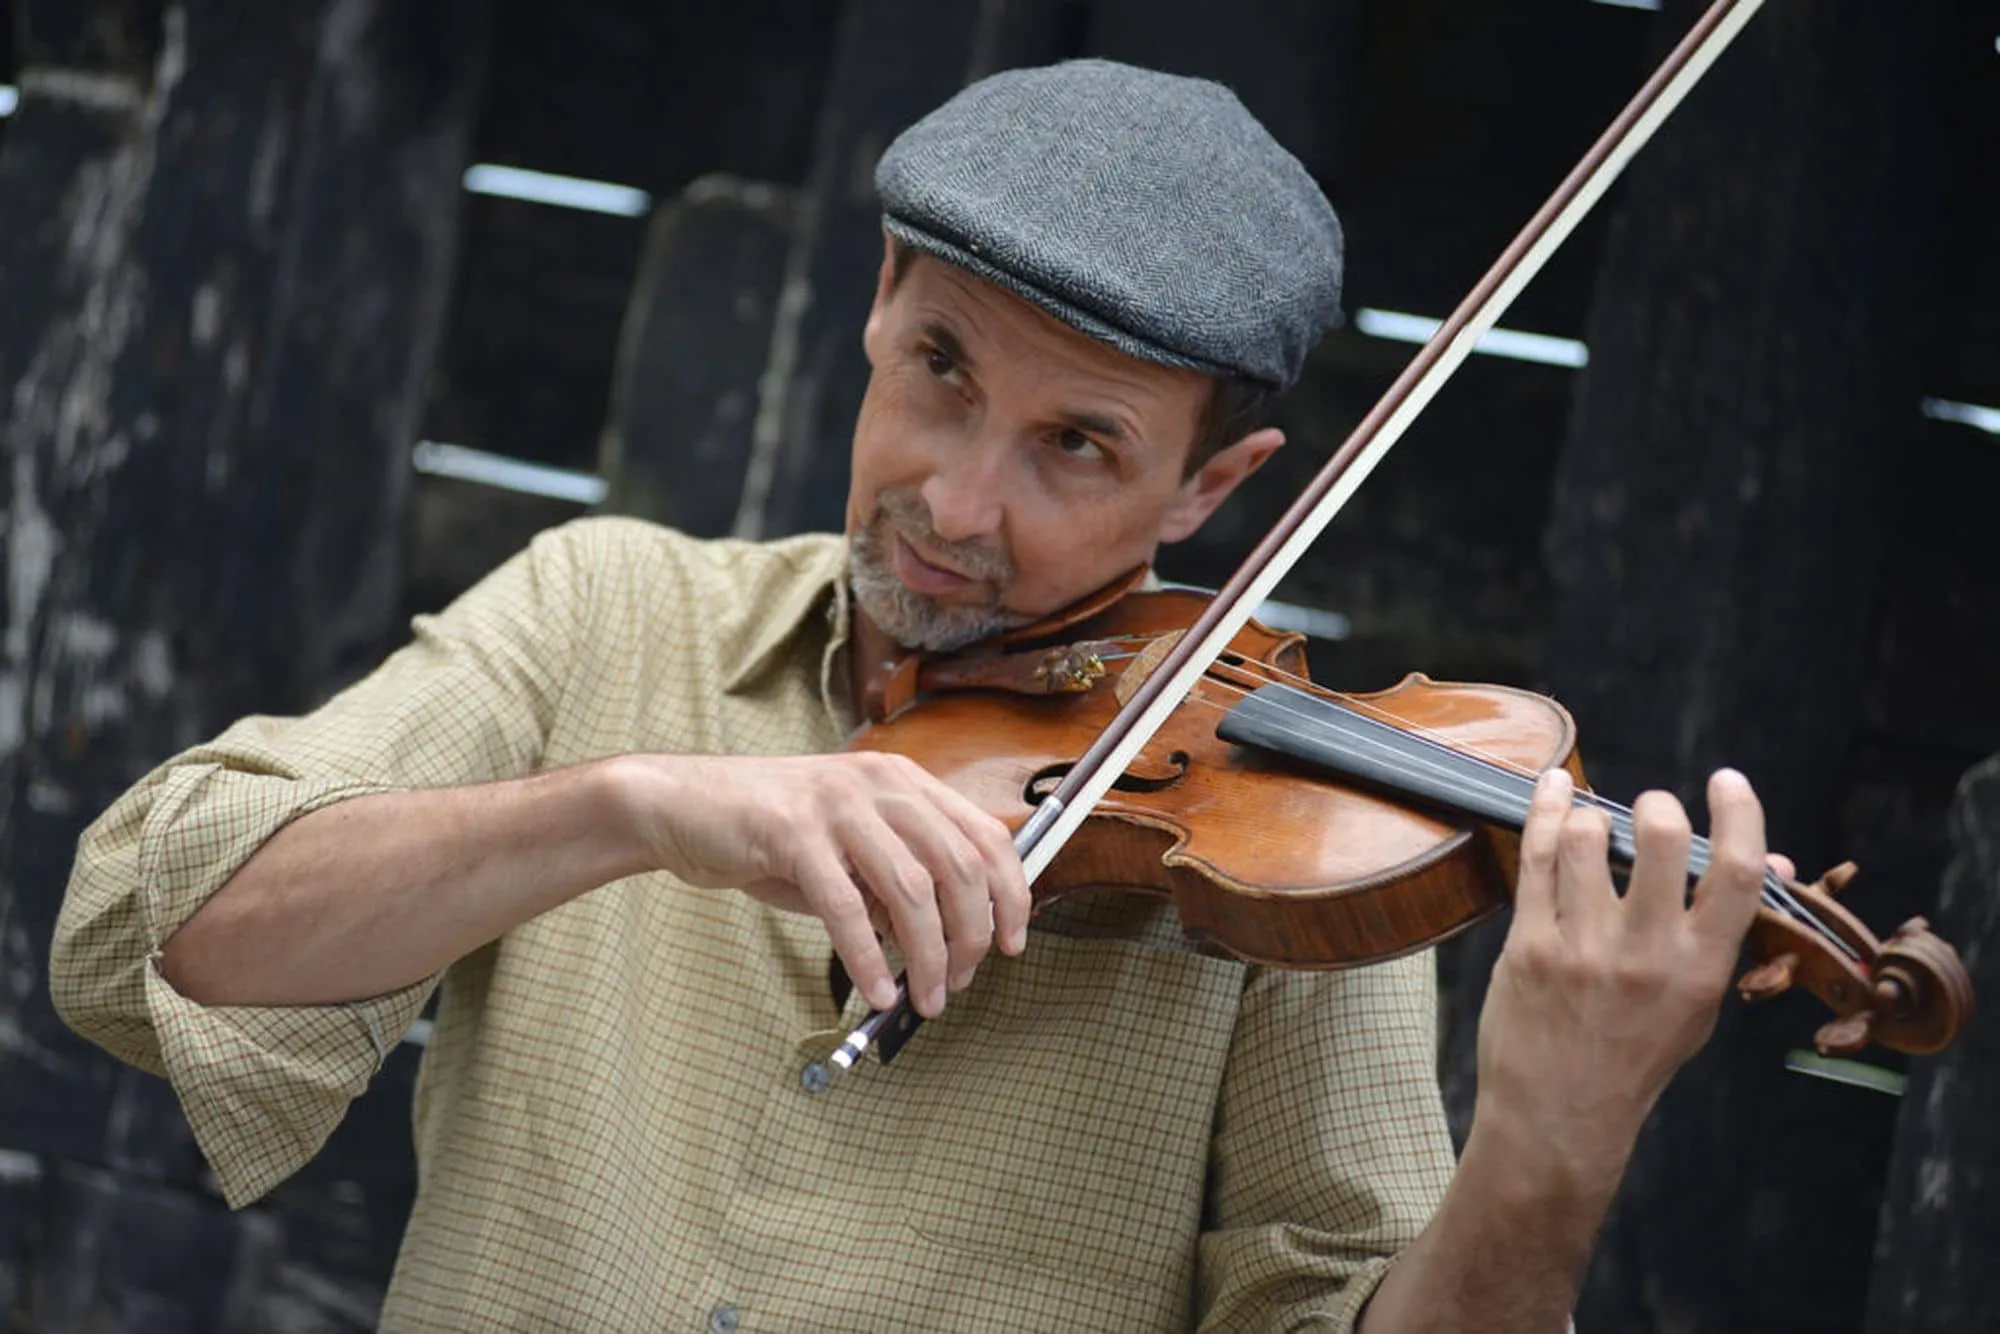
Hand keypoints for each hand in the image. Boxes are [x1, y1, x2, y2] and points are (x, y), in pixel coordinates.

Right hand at [617, 752, 1029, 1017]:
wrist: (681, 806)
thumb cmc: (767, 832)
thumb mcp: (848, 851)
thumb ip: (893, 888)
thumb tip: (939, 944)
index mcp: (903, 782)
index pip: (986, 836)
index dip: (1011, 895)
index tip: (1013, 943)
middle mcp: (879, 784)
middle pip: (959, 868)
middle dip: (971, 938)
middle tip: (960, 983)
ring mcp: (836, 804)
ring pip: (912, 891)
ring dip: (927, 958)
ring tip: (925, 999)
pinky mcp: (792, 832)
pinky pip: (847, 908)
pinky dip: (869, 959)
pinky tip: (876, 992)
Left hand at [1471, 767, 1780, 1190]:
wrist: (1561, 1115)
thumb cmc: (1637, 1056)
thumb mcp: (1700, 1003)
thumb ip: (1727, 931)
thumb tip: (1775, 862)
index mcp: (1701, 968)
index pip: (1737, 873)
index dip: (1740, 814)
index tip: (1727, 782)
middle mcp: (1646, 954)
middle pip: (1662, 839)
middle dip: (1657, 806)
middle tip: (1650, 810)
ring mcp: (1582, 947)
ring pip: (1587, 839)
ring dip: (1591, 819)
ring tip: (1593, 830)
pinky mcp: (1527, 945)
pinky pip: (1535, 858)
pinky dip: (1543, 811)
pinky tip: (1552, 789)